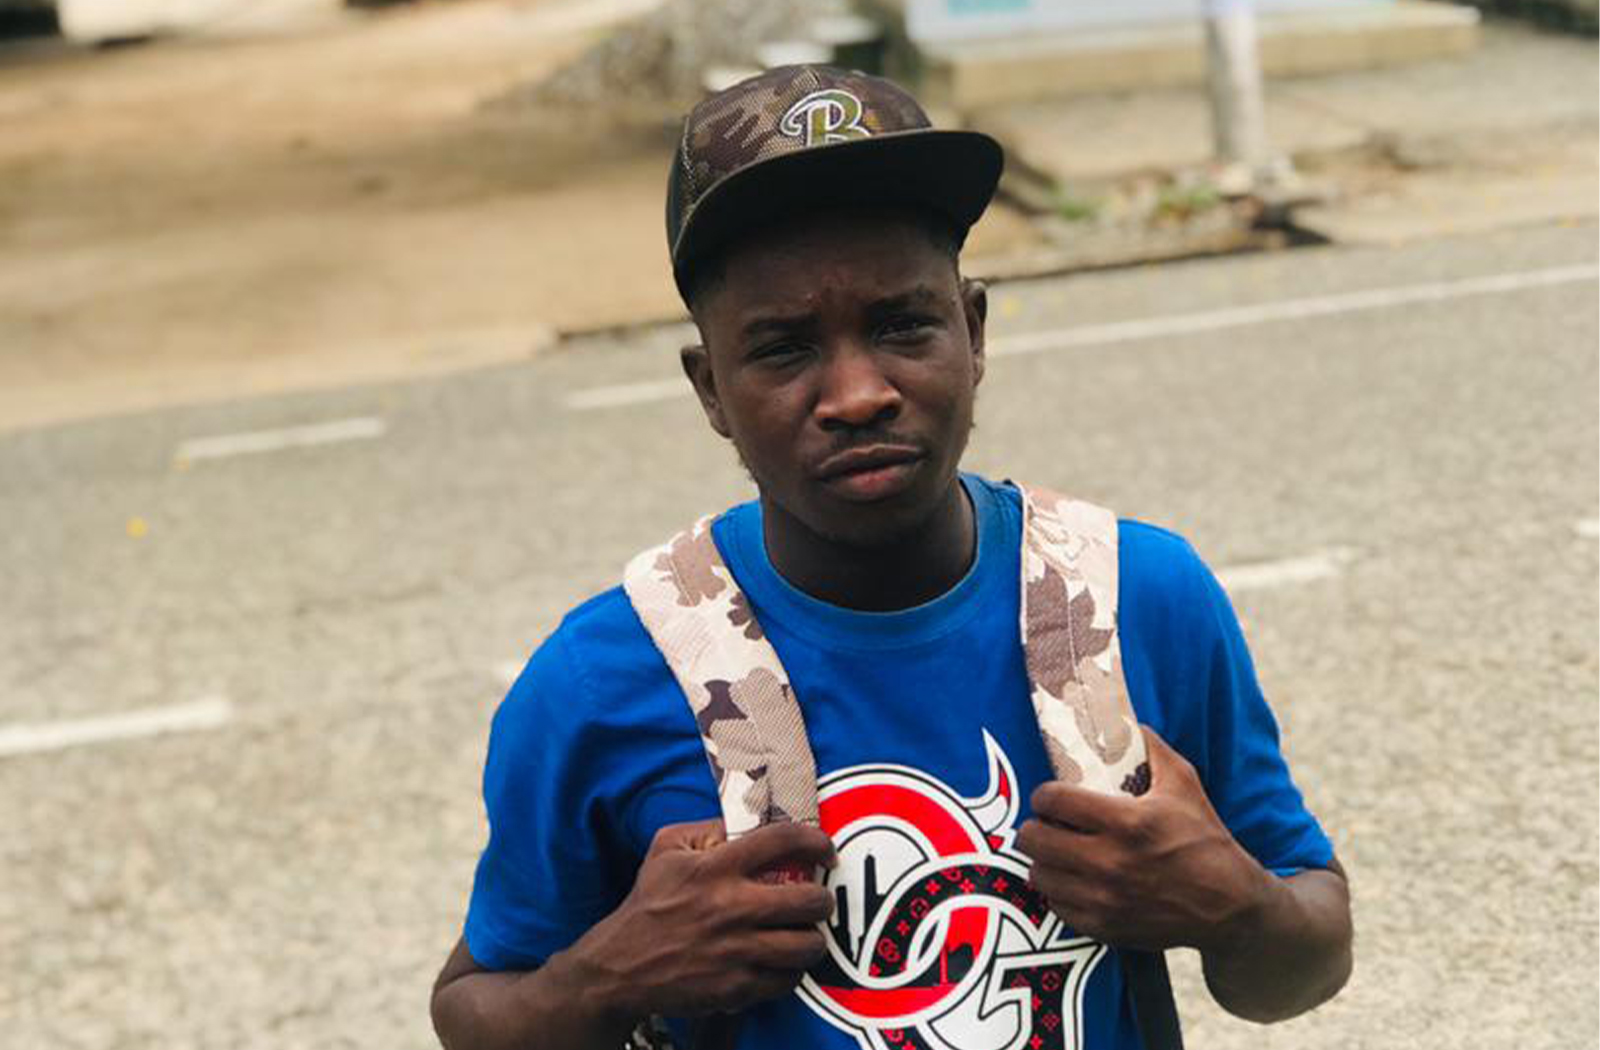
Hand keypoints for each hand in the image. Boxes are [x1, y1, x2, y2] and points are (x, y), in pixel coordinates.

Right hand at [575, 819, 837, 1020]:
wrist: (620, 967)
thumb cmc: (647, 903)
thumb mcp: (666, 848)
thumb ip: (707, 829)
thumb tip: (748, 821)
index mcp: (716, 868)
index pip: (782, 840)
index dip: (816, 841)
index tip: (825, 850)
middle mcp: (731, 907)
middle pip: (809, 900)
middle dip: (823, 899)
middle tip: (818, 900)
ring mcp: (736, 951)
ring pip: (806, 946)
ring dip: (812, 938)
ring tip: (804, 934)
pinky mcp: (736, 988)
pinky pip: (786, 980)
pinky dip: (789, 971)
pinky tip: (780, 962)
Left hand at [1015, 726, 1272, 952]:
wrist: (1229, 906)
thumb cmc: (1205, 840)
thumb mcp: (1184, 783)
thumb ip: (1151, 748)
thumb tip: (1125, 723)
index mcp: (1127, 822)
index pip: (1053, 800)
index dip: (1045, 795)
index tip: (1051, 796)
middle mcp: (1110, 862)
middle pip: (1034, 838)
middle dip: (1036, 826)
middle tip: (1049, 824)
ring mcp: (1104, 899)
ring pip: (1039, 874)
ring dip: (1044, 860)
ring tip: (1058, 852)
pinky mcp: (1104, 927)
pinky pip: (1056, 906)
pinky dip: (1059, 892)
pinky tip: (1073, 881)